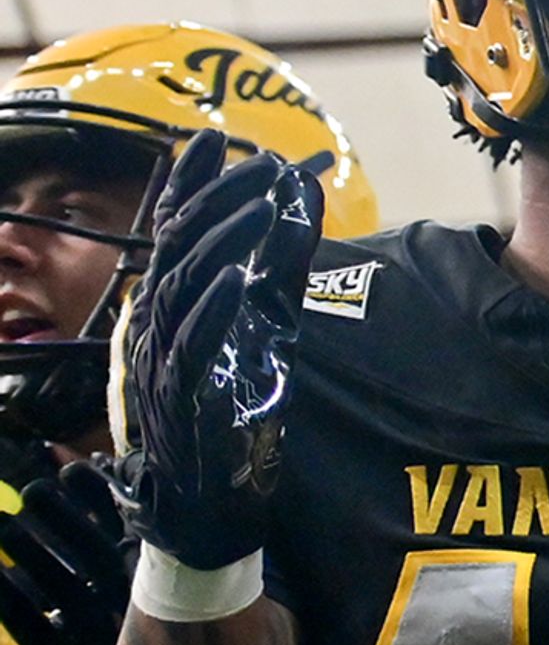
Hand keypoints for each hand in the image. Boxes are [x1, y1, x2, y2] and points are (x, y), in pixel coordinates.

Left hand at [0, 448, 127, 644]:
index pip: (133, 531)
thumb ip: (126, 529)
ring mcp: (98, 639)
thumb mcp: (144, 585)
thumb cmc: (137, 637)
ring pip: (61, 588)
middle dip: (62, 519)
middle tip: (32, 490)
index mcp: (156, 588)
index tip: (69, 470)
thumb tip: (105, 462)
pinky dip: (10, 599)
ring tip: (2, 523)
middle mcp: (131, 610)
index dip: (100, 499)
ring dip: (30, 552)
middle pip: (93, 555)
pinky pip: (33, 627)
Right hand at [109, 134, 321, 570]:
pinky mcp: (187, 400)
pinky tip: (241, 285)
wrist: (206, 505)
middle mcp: (158, 328)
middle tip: (257, 167)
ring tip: (257, 209)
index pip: (171, 233)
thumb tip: (294, 206)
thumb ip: (272, 268)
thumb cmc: (230, 409)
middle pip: (178, 251)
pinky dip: (217, 313)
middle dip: (216, 204)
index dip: (188, 186)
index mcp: (169, 307)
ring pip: (183, 291)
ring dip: (221, 247)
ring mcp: (167, 363)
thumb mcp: (259, 328)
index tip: (214, 139)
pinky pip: (196, 350)